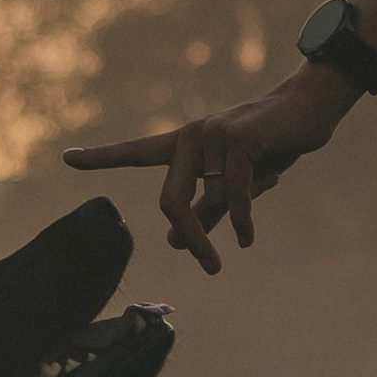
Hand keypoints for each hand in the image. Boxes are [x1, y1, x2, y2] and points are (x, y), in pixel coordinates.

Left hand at [62, 60, 355, 273]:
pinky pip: (234, 194)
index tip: (67, 158)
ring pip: (211, 199)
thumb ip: (206, 208)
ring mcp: (213, 135)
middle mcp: (191, 137)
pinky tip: (246, 237)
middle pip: (170, 199)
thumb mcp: (236, 182)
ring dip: (227, 225)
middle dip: (189, 234)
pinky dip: (241, 219)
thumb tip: (176, 241)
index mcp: (185, 144)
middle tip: (207, 266)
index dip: (101, 157)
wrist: (308, 110)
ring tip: (243, 240)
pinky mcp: (239, 141)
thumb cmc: (272, 144)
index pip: (136, 153)